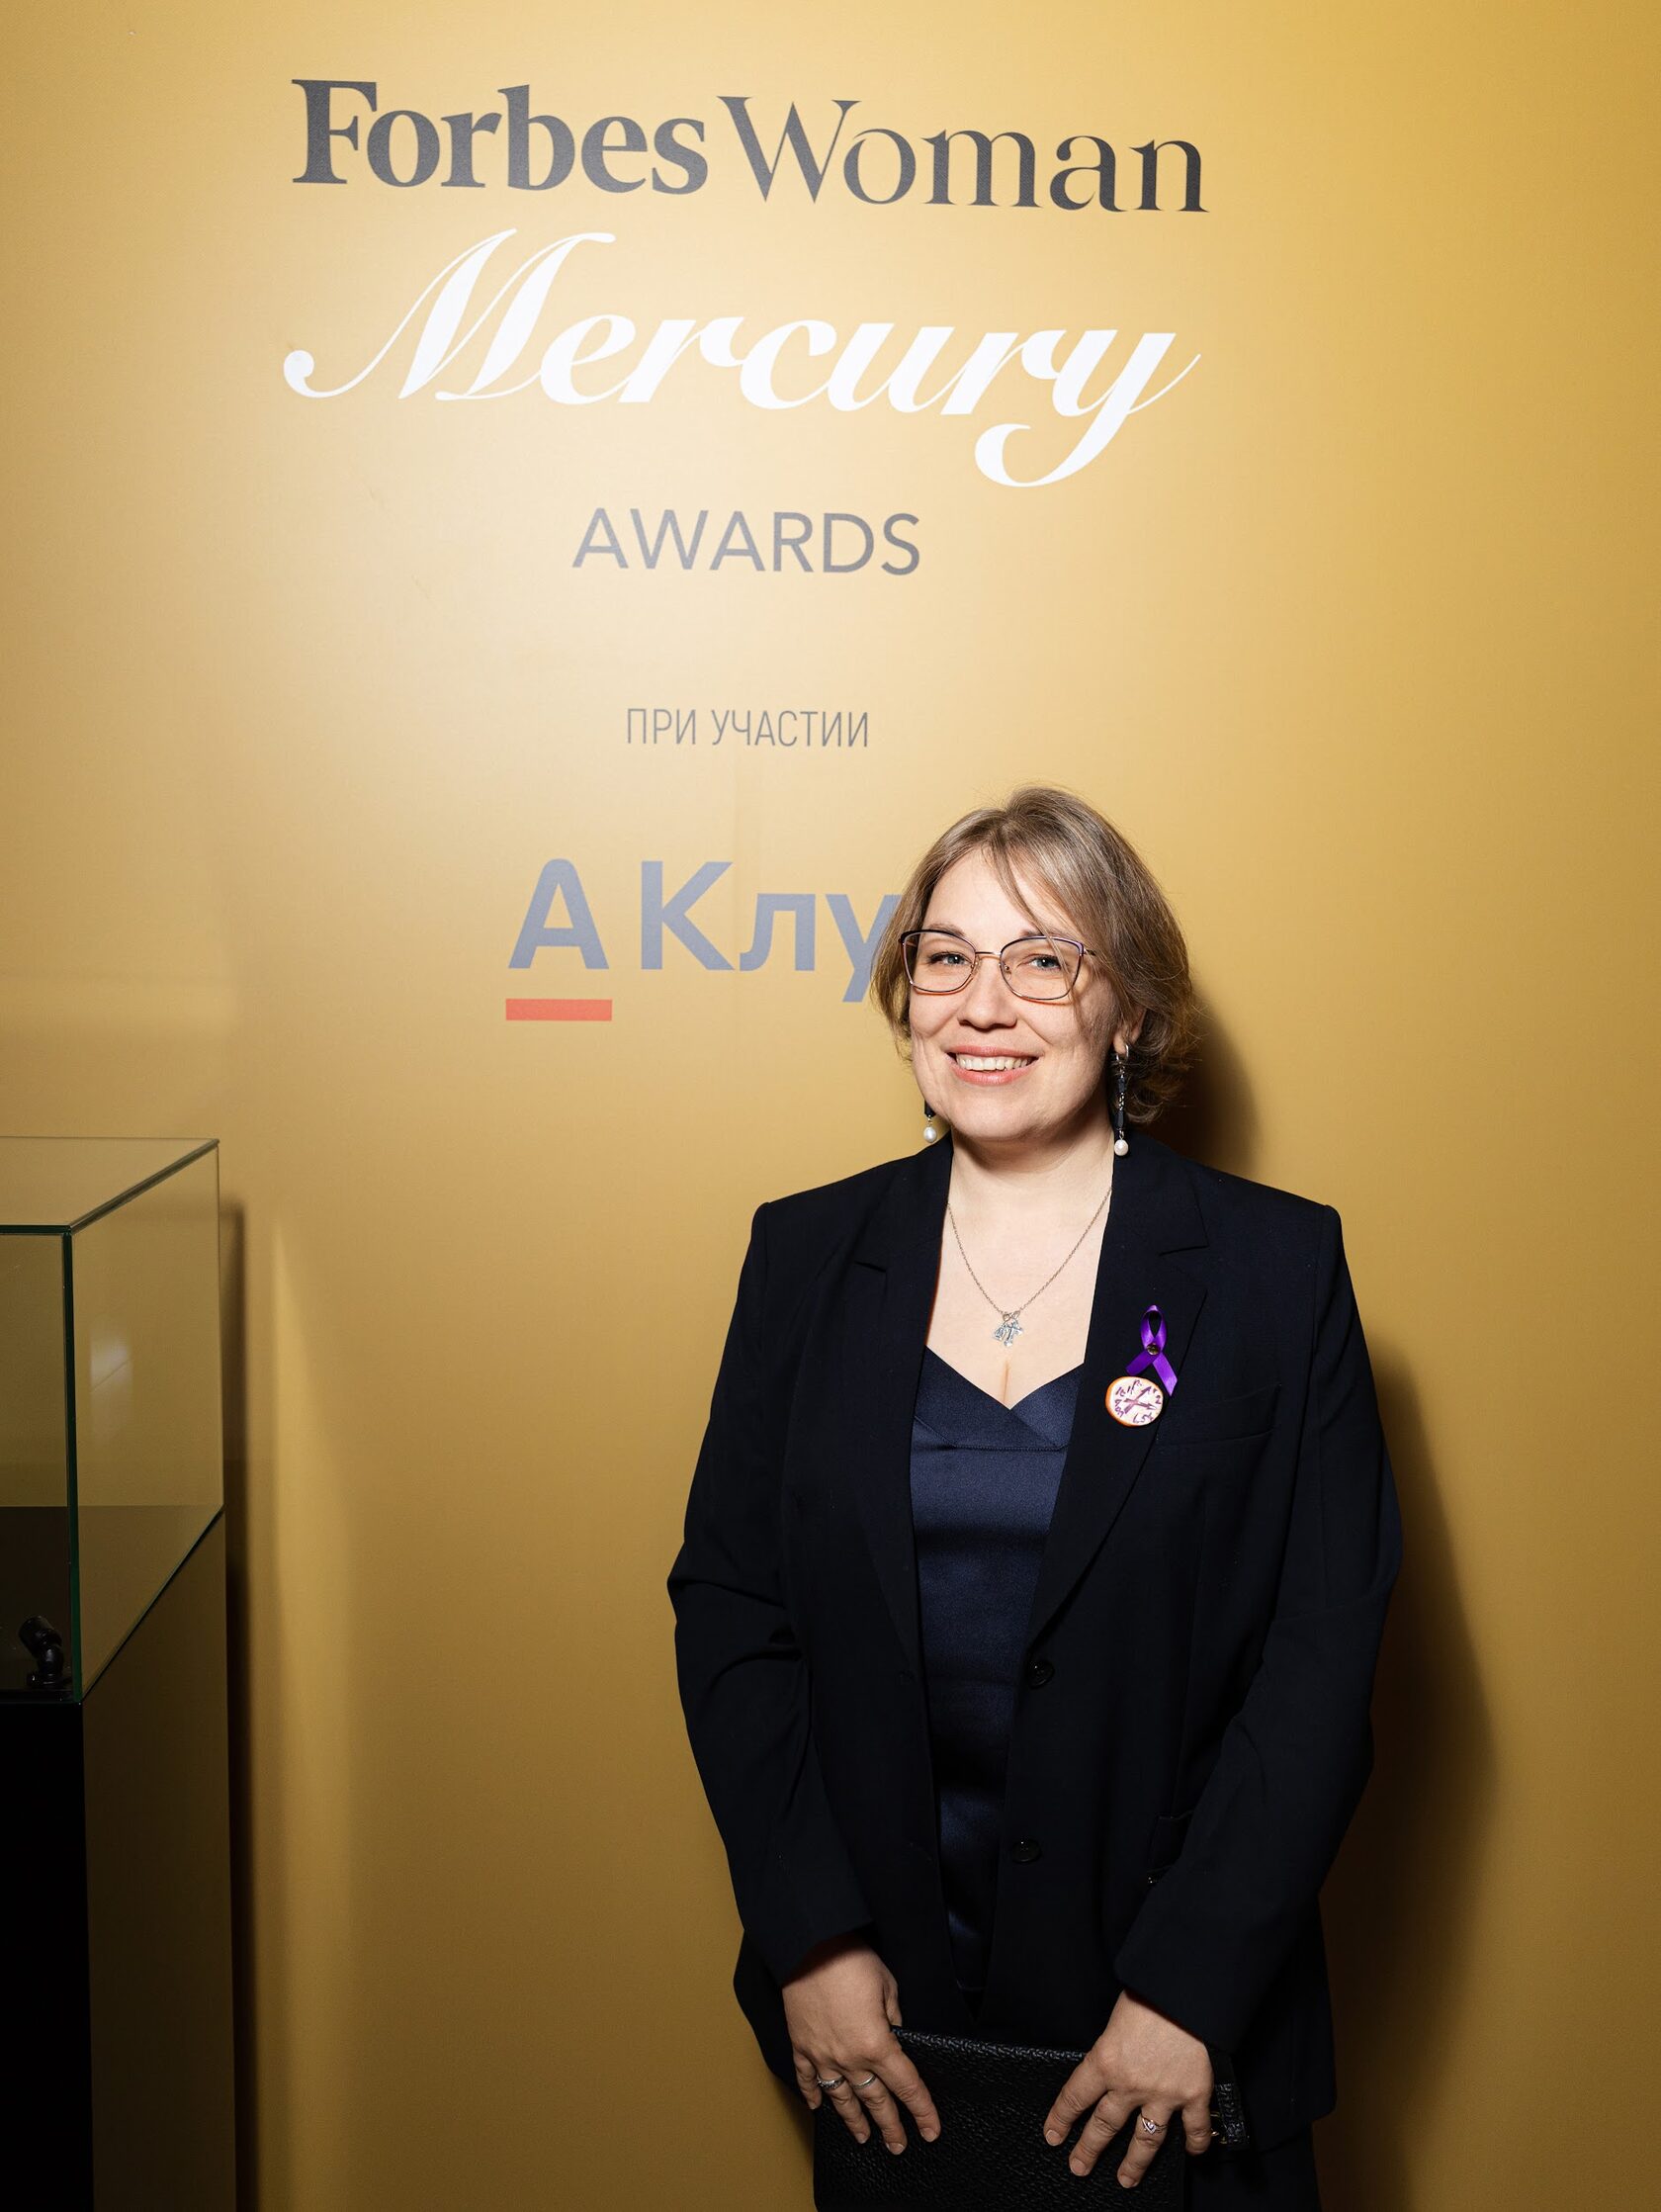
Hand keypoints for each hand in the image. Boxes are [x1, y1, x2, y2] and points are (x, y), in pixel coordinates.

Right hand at [782, 1932, 942, 2154]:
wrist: (808, 1945)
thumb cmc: (851, 1960)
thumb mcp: (887, 1986)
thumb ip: (894, 2017)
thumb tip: (895, 2034)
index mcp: (877, 2044)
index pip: (907, 2085)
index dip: (922, 2110)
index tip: (932, 2130)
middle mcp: (849, 2058)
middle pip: (875, 2100)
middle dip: (890, 2126)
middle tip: (899, 2146)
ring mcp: (822, 2055)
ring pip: (842, 2098)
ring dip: (854, 2121)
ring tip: (863, 2138)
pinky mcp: (801, 2045)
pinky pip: (807, 2079)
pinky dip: (813, 2095)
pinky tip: (818, 2108)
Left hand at [1040, 1988, 1214, 2184]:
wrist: (1188, 1992)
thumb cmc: (1150, 1992)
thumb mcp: (1117, 2015)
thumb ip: (1112, 2044)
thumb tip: (1112, 2056)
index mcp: (1105, 2060)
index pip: (1075, 2097)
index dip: (1061, 2118)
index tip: (1053, 2135)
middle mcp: (1131, 2085)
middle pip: (1104, 2125)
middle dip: (1089, 2149)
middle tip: (1078, 2166)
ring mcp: (1163, 2095)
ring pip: (1145, 2141)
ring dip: (1134, 2163)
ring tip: (1125, 2179)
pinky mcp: (1194, 2096)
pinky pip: (1194, 2129)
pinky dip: (1194, 2144)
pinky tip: (1191, 2153)